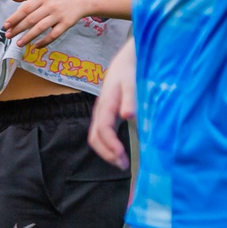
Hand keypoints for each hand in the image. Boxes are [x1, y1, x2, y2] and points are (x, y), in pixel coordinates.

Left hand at [2, 0, 93, 48]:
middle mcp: (50, 6)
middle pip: (31, 19)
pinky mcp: (66, 24)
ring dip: (29, 37)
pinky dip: (45, 41)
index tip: (6, 26)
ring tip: (19, 44)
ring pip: (41, 28)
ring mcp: (58, 15)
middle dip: (18, 29)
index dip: (15, 18)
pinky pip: (54, 35)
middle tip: (8, 36)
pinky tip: (36, 46)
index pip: (25, 8)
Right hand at [88, 45, 136, 165]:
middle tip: (123, 165)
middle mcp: (99, 112)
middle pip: (95, 138)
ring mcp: (100, 114)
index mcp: (105, 105)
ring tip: (122, 163)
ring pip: (95, 138)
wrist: (122, 61)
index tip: (122, 156)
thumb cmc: (128, 72)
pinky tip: (120, 152)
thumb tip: (128, 116)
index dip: (111, 145)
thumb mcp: (131, 83)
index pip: (103, 130)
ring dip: (106, 152)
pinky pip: (101, 135)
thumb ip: (130, 99)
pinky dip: (108, 146)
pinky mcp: (104, 116)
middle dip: (107, 154)